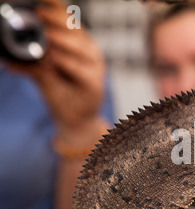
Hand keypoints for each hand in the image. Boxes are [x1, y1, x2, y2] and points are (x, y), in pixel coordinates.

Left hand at [8, 0, 105, 139]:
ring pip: (80, 47)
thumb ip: (31, 58)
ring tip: (46, 34)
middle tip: (39, 13)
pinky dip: (66, 63)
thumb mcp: (43, 70)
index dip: (55, 8)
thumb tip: (7, 52)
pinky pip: (80, 70)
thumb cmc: (61, 92)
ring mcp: (95, 68)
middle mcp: (90, 51)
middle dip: (57, 19)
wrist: (74, 119)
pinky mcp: (95, 84)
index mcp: (79, 43)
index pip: (68, 19)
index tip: (37, 3)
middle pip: (75, 29)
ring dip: (62, 39)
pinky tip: (54, 59)